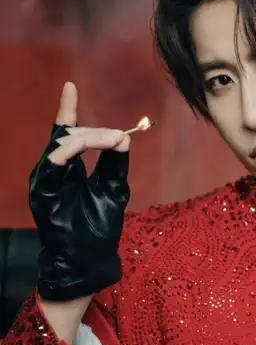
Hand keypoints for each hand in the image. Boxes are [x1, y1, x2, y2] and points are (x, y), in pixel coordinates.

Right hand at [29, 82, 131, 300]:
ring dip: (91, 138)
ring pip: (63, 144)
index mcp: (68, 170)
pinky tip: (88, 146)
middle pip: (69, 135)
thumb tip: (125, 136)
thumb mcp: (114, 188)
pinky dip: (73, 150)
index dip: (67, 109)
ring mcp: (44, 180)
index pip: (65, 133)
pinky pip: (54, 161)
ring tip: (115, 141)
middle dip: (98, 132)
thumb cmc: (99, 227)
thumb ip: (115, 162)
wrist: (89, 258)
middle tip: (121, 137)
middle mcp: (52, 172)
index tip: (70, 85)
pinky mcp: (42, 191)